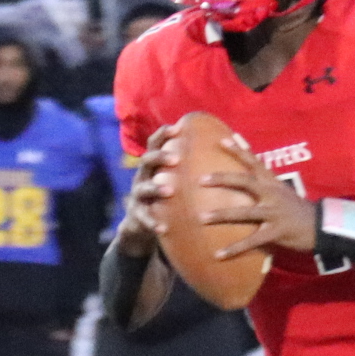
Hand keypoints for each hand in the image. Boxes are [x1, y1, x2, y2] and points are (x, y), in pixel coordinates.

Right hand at [122, 124, 190, 244]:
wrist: (141, 223)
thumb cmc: (166, 196)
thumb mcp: (172, 179)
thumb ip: (188, 167)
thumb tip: (218, 149)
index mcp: (153, 165)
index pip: (155, 144)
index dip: (163, 134)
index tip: (178, 128)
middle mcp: (142, 176)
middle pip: (147, 160)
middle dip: (160, 157)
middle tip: (176, 158)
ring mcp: (137, 195)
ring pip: (143, 188)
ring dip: (155, 188)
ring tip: (169, 191)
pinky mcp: (136, 214)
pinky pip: (143, 217)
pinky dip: (151, 222)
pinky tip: (162, 228)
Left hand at [194, 134, 319, 264]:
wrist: (320, 226)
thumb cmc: (296, 209)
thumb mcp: (282, 191)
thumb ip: (264, 183)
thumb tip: (245, 173)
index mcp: (272, 182)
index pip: (254, 162)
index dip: (239, 150)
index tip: (221, 140)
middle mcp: (271, 194)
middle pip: (245, 182)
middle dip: (223, 180)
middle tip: (200, 180)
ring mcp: (274, 213)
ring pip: (244, 213)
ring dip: (222, 215)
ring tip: (201, 217)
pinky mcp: (276, 232)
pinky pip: (252, 241)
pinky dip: (234, 248)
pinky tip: (218, 254)